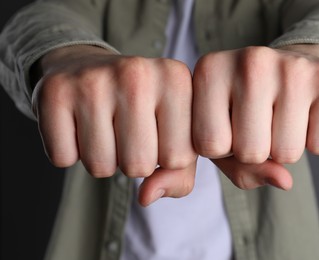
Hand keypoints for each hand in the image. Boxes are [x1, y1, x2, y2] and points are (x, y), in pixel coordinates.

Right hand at [32, 45, 196, 205]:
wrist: (87, 69)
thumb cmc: (141, 109)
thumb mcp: (174, 135)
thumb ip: (179, 175)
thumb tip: (147, 196)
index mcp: (177, 78)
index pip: (179, 159)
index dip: (166, 158)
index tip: (158, 132)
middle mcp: (138, 72)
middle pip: (139, 165)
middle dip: (133, 161)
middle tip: (126, 131)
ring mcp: (93, 79)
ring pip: (101, 166)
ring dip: (102, 158)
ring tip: (103, 126)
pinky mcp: (55, 91)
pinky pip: (63, 158)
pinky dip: (70, 152)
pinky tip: (78, 123)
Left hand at [192, 45, 318, 189]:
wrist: (293, 68)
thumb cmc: (247, 108)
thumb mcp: (224, 135)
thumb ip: (237, 168)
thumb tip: (283, 181)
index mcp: (209, 70)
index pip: (209, 145)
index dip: (223, 149)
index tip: (230, 126)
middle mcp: (249, 61)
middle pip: (250, 152)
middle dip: (257, 152)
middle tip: (261, 123)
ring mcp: (292, 66)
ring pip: (286, 154)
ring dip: (285, 148)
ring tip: (282, 116)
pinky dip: (316, 141)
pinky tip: (307, 114)